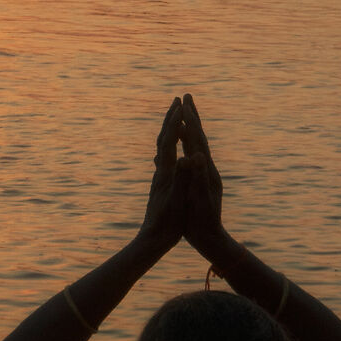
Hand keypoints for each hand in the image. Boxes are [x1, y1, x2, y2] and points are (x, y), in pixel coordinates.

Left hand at [136, 97, 185, 250]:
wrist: (152, 240)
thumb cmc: (167, 223)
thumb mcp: (178, 200)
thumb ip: (183, 177)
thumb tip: (188, 158)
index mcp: (166, 173)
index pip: (169, 141)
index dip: (175, 121)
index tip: (182, 103)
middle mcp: (160, 172)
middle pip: (163, 139)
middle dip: (170, 119)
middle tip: (177, 100)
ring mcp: (159, 178)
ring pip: (162, 148)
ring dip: (169, 130)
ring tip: (175, 118)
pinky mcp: (160, 185)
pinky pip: (165, 158)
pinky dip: (169, 146)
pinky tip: (170, 149)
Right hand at [178, 92, 224, 257]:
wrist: (210, 237)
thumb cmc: (203, 220)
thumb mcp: (200, 198)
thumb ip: (198, 177)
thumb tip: (198, 156)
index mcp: (206, 171)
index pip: (198, 140)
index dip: (191, 120)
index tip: (185, 102)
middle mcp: (207, 168)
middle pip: (199, 136)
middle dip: (193, 116)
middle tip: (187, 95)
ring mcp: (204, 173)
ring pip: (195, 145)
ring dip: (189, 127)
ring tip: (183, 112)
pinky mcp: (199, 180)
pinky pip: (190, 156)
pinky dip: (183, 145)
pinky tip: (177, 142)